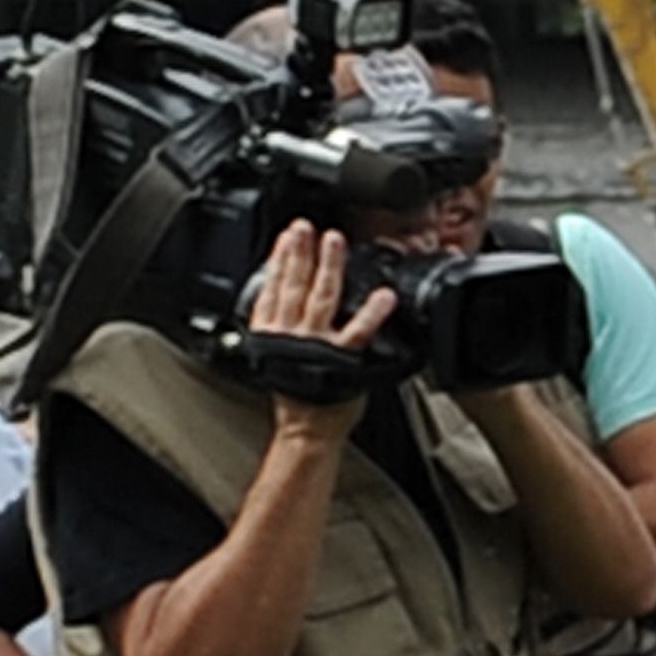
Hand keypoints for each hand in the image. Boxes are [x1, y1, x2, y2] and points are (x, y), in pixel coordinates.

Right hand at [245, 224, 391, 442]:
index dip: (279, 259)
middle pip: (294, 285)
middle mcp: (289, 335)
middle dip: (300, 252)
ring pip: (320, 298)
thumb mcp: (275, 355)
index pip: (272, 288)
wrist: (306, 429)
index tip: (287, 235)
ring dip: (328, 267)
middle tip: (308, 227)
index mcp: (270, 332)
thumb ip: (281, 327)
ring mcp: (315, 345)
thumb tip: (286, 300)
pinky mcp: (341, 359)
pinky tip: (384, 296)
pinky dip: (371, 313)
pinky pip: (358, 331)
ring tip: (335, 242)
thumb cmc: (298, 395)